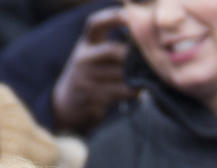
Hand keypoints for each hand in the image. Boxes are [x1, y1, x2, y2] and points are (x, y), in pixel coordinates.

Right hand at [51, 6, 137, 133]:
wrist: (67, 102)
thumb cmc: (89, 73)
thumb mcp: (92, 54)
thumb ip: (112, 46)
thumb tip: (146, 42)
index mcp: (85, 44)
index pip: (95, 24)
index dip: (111, 17)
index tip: (128, 15)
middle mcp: (83, 59)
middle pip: (113, 51)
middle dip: (132, 55)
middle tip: (149, 57)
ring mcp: (85, 79)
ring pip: (121, 74)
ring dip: (137, 76)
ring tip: (144, 77)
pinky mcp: (92, 97)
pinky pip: (121, 92)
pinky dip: (134, 91)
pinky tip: (136, 90)